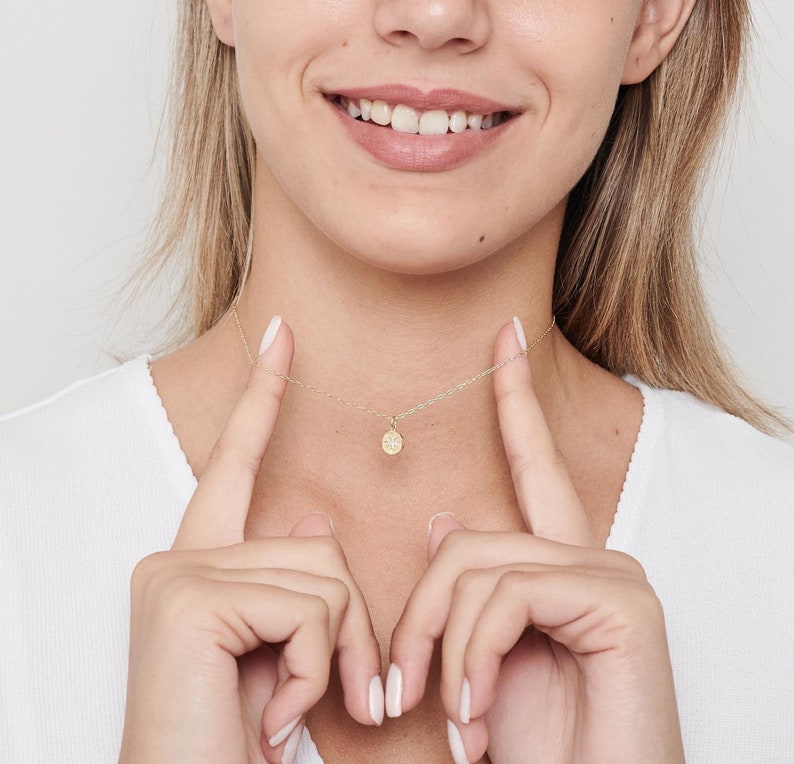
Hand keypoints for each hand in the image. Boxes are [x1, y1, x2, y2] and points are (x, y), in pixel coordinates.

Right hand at [119, 319, 382, 763]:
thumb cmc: (236, 742)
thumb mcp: (279, 655)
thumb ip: (294, 585)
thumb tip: (315, 523)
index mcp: (198, 563)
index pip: (237, 461)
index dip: (263, 397)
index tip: (282, 336)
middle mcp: (176, 558)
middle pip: (318, 547)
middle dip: (349, 628)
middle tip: (346, 697)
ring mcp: (178, 575)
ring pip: (324, 577)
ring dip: (336, 658)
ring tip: (294, 712)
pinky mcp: (190, 600)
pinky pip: (310, 610)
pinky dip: (316, 671)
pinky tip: (275, 719)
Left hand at [388, 320, 683, 762]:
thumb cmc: (531, 752)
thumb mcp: (478, 667)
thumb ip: (466, 592)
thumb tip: (443, 523)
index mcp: (559, 567)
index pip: (532, 466)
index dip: (515, 401)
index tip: (503, 338)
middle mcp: (594, 559)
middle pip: (467, 541)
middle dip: (420, 620)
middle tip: (402, 694)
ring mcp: (614, 577)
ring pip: (478, 568)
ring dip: (443, 654)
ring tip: (454, 725)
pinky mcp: (624, 604)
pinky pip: (508, 597)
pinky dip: (474, 661)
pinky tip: (479, 721)